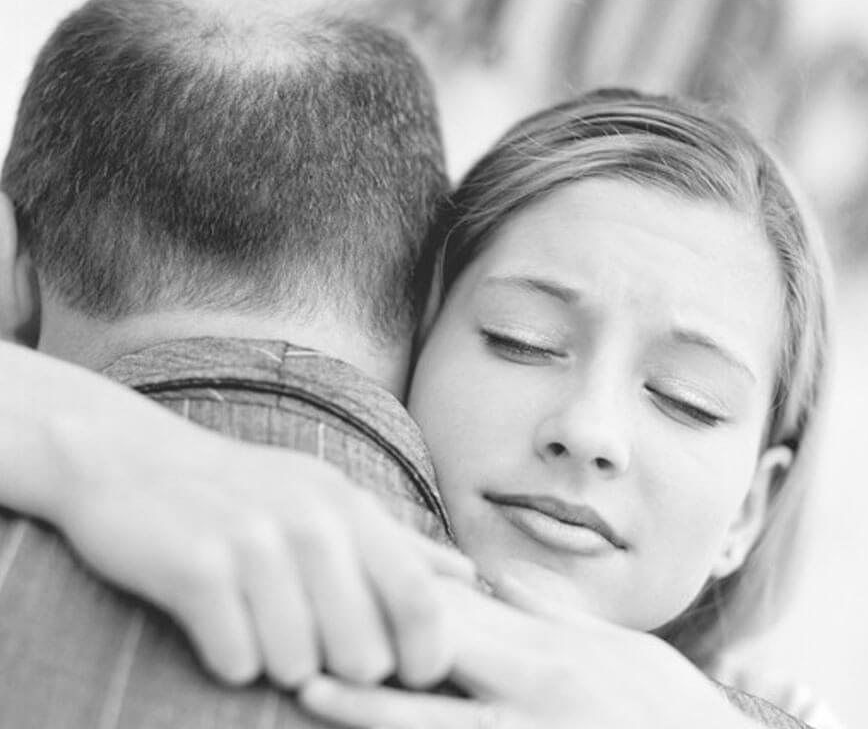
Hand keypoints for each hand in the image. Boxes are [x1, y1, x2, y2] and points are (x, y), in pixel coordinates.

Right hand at [44, 413, 474, 688]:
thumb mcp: (329, 500)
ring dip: (277, 663)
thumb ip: (400, 543)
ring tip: (257, 624)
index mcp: (351, 509)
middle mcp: (312, 522)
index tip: (409, 674)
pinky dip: (228, 658)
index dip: (426, 653)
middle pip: (364, 651)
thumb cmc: (246, 492)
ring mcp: (254, 542)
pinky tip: (216, 623)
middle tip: (310, 644)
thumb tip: (469, 575)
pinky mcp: (196, 568)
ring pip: (297, 667)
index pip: (421, 599)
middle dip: (341, 669)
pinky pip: (236, 661)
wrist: (131, 460)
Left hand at [298, 578, 762, 728]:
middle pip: (438, 657)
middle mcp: (533, 701)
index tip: (348, 564)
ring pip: (436, 725)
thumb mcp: (624, 654)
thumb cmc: (673, 717)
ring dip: (369, 709)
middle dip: (369, 638)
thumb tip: (502, 576)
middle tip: (299, 615)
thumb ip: (557, 616)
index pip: (466, 612)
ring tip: (308, 686)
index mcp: (553, 659)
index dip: (403, 590)